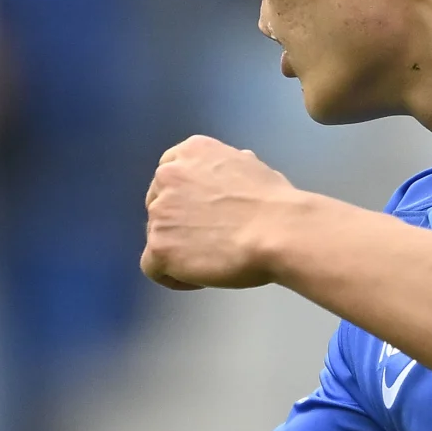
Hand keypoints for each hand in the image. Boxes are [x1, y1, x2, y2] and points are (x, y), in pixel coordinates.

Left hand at [140, 136, 304, 289]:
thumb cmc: (276, 203)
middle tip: (209, 241)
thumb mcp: (251, 167)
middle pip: (159, 206)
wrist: (278, 230)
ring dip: (180, 250)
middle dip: (179, 224)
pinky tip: (200, 278)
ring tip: (213, 260)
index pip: (169, 176)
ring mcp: (159, 211)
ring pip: (157, 237)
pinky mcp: (159, 246)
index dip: (183, 200)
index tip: (202, 216)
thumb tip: (232, 173)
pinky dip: (174, 277)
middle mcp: (168, 176)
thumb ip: (227, 172)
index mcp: (190, 152)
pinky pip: (153, 268)